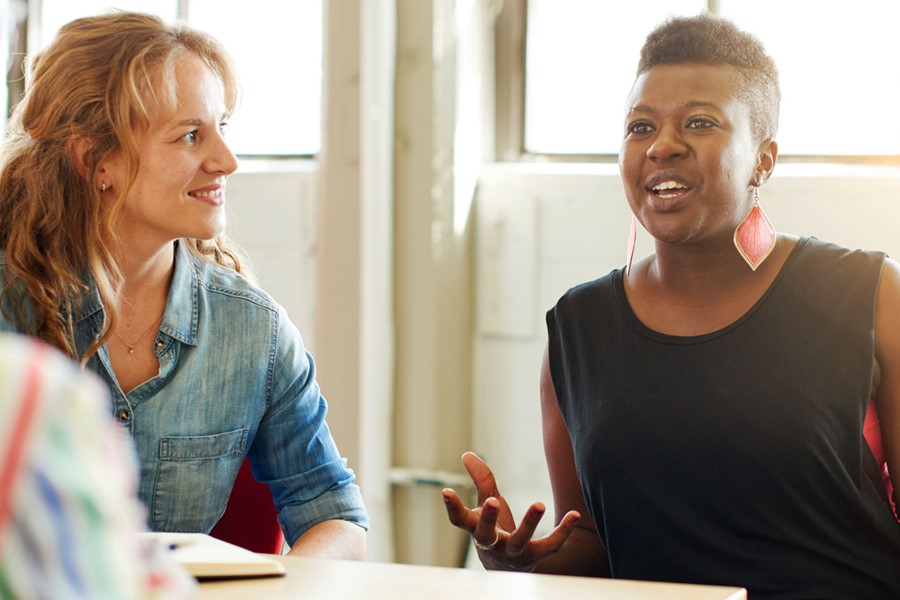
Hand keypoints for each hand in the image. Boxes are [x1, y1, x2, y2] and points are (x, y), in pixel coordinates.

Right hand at [441, 451, 580, 571]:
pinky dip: (562, 531)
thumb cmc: (494, 529)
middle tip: (493, 501)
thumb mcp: (486, 504)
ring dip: (528, 523)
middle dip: (489, 517)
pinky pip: (550, 546)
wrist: (509, 567)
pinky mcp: (534, 557)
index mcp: (476, 529)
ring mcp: (513, 553)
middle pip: (486, 533)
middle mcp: (491, 543)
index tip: (446, 491)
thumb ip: (480, 481)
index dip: (452, 506)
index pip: (459, 520)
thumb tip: (467, 454)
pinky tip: (574, 515)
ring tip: (539, 504)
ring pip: (520, 541)